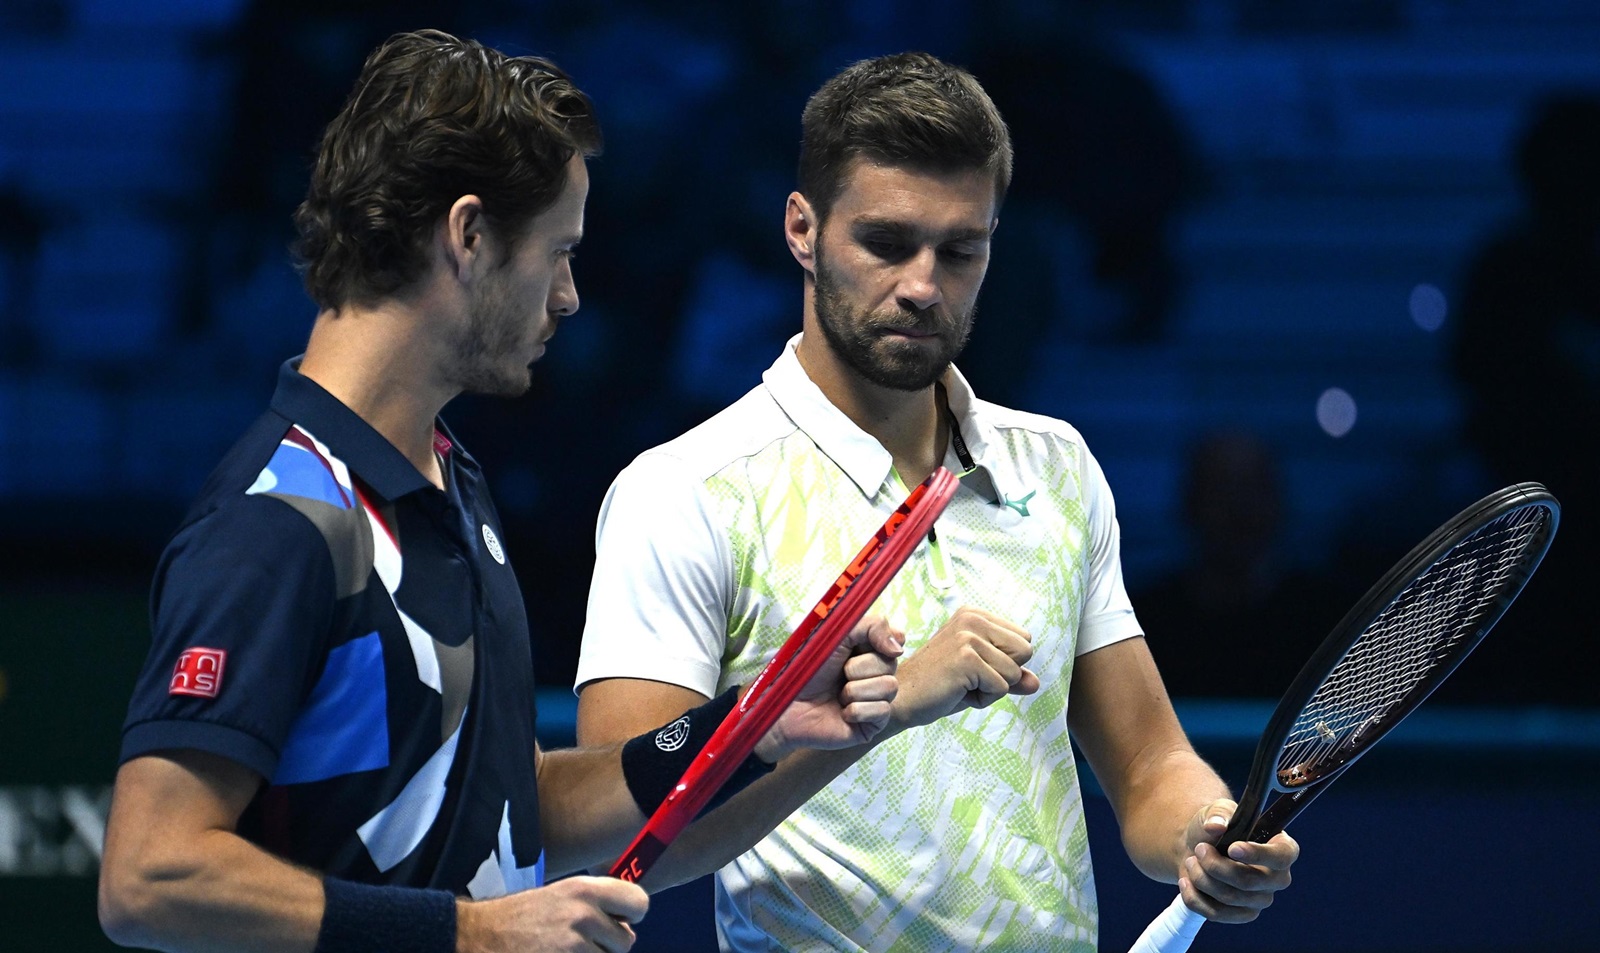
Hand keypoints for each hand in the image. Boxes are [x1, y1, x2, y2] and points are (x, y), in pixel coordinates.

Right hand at [456, 876, 648, 952]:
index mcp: (584, 890)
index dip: (631, 915)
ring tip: (561, 950)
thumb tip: (628, 923)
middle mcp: (583, 916)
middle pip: (626, 941)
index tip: (619, 921)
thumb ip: (595, 903)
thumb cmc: (519, 917)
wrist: (478, 937)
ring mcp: (573, 947)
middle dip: (608, 946)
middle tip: (580, 942)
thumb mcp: (560, 895)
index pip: (639, 902)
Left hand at [756, 616, 903, 760]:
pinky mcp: (874, 724)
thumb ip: (869, 626)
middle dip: (859, 667)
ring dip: (855, 690)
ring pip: (889, 687)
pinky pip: (882, 711)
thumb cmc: (807, 670)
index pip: (896, 639)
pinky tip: (842, 712)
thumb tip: (898, 646)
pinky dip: (857, 710)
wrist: (787, 705)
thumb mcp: (835, 635)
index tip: (862, 644)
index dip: (884, 640)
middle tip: (840, 673)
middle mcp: (878, 674)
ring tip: (838, 695)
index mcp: (869, 650)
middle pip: (891, 663)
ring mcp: (878, 700)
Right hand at [891, 605, 1039, 729]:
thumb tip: (1036, 683)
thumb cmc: (939, 686)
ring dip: (992, 689)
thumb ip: (1010, 676)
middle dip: (1004, 675)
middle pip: (1025, 651)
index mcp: (975, 615)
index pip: (1024, 640)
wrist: (902, 698)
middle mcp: (972, 618)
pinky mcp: (966, 659)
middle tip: (968, 678)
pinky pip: (1001, 688)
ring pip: (1014, 673)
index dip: (1005, 663)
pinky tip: (957, 691)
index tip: (973, 668)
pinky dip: (983, 699)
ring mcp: (968, 637)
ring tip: (961, 684)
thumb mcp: (980, 678)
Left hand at [1176, 799, 1298, 923]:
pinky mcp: (1242, 914)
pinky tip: (1186, 881)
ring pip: (1229, 897)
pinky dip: (1195, 897)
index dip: (1258, 855)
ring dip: (1201, 878)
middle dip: (1216, 865)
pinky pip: (1217, 914)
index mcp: (1282, 849)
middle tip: (1199, 849)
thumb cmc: (1215, 828)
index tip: (1232, 848)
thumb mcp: (1216, 811)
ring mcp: (1261, 899)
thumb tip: (1216, 826)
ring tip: (1191, 861)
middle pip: (1249, 881)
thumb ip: (1218, 813)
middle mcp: (1277, 878)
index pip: (1282, 856)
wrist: (1196, 848)